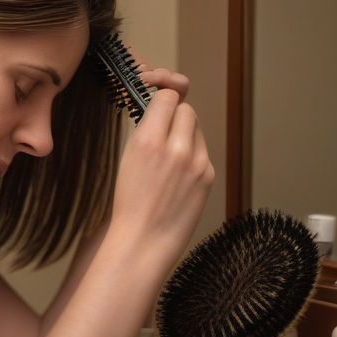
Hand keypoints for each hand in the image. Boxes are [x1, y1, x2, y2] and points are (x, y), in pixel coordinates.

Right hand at [111, 60, 213, 265]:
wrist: (144, 240)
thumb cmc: (130, 203)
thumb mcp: (128, 158)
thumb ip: (148, 131)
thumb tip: (163, 111)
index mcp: (147, 141)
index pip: (167, 97)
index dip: (162, 100)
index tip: (156, 106)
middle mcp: (175, 148)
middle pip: (187, 110)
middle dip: (176, 116)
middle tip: (163, 132)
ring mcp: (196, 162)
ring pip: (197, 129)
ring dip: (186, 134)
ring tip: (170, 157)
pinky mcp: (208, 176)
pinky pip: (203, 151)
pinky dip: (193, 155)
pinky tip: (179, 174)